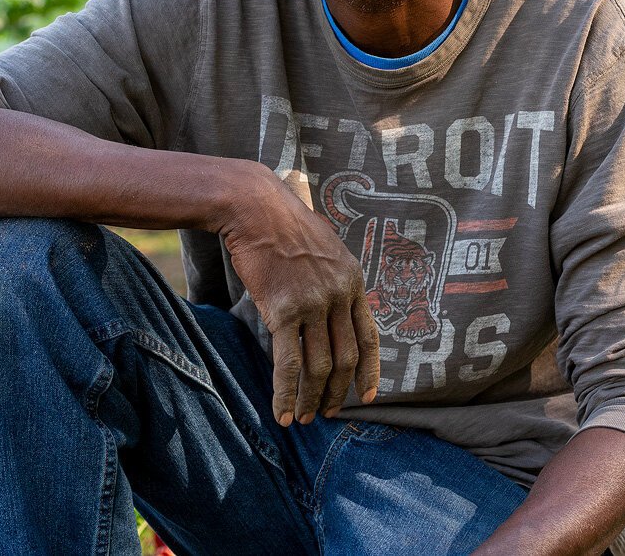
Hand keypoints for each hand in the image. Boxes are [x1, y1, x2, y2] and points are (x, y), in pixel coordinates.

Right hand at [219, 164, 379, 425]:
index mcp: (354, 280)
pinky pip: (288, 363)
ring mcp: (313, 303)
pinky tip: (282, 413)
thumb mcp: (325, 248)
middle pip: (346, 357)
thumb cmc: (283, 224)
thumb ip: (333, 279)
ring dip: (312, 398)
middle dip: (338, 391)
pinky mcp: (283, 310)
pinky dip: (286, 393)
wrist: (255, 206)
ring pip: (319, 366)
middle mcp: (339, 294)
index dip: (370, 371)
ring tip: (304, 418)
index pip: (369, 336)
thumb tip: (331, 307)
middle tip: (328, 413)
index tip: (367, 397)